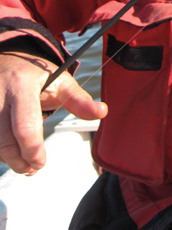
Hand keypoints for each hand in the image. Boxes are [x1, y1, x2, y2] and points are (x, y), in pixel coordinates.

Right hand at [0, 52, 106, 173]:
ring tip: (25, 165)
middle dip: (19, 161)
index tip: (42, 162)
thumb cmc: (38, 75)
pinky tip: (12, 155)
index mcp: (23, 84)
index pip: (25, 125)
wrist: (10, 60)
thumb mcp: (61, 82)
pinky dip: (0, 152)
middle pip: (5, 140)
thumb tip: (102, 112)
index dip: (33, 149)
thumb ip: (80, 100)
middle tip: (34, 169)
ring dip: (8, 160)